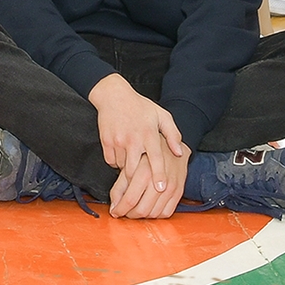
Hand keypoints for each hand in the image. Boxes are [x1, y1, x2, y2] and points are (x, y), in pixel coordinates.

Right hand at [87, 74, 189, 218]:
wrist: (113, 95)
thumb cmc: (140, 106)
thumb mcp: (161, 115)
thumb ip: (172, 134)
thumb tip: (179, 152)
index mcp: (148, 133)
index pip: (155, 158)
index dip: (158, 174)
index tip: (161, 188)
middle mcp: (133, 139)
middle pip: (134, 169)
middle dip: (138, 180)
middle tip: (142, 184)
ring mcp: (117, 141)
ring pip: (122, 166)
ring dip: (127, 169)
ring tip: (133, 161)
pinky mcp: (105, 141)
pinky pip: (111, 161)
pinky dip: (116, 162)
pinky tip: (122, 154)